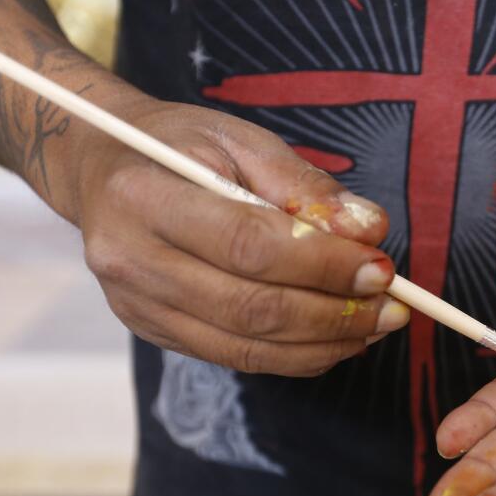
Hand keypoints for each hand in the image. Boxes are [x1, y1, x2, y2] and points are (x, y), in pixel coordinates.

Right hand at [68, 100, 408, 374]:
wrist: (102, 169)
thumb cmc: (178, 145)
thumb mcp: (239, 139)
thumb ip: (305, 185)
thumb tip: (370, 230)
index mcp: (143, 197)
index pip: (248, 245)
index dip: (322, 264)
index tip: (382, 267)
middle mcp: (129, 260)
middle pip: (249, 307)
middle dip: (334, 313)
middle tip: (393, 307)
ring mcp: (136, 306)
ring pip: (245, 346)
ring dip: (324, 343)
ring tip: (376, 325)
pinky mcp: (153, 331)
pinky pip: (235, 356)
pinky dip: (295, 355)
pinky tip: (337, 337)